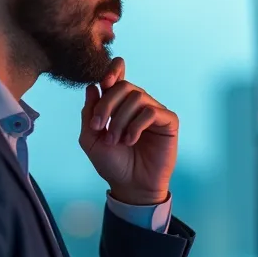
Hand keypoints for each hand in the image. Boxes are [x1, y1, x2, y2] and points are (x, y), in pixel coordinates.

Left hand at [80, 58, 177, 205]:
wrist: (130, 186)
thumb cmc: (112, 164)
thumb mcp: (90, 139)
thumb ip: (89, 113)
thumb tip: (92, 86)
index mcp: (119, 104)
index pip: (120, 75)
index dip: (113, 70)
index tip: (104, 81)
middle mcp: (138, 104)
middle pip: (124, 86)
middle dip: (107, 105)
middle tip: (98, 127)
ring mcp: (154, 111)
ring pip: (137, 97)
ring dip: (120, 119)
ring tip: (116, 140)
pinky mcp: (168, 122)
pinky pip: (151, 111)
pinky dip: (136, 125)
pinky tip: (130, 140)